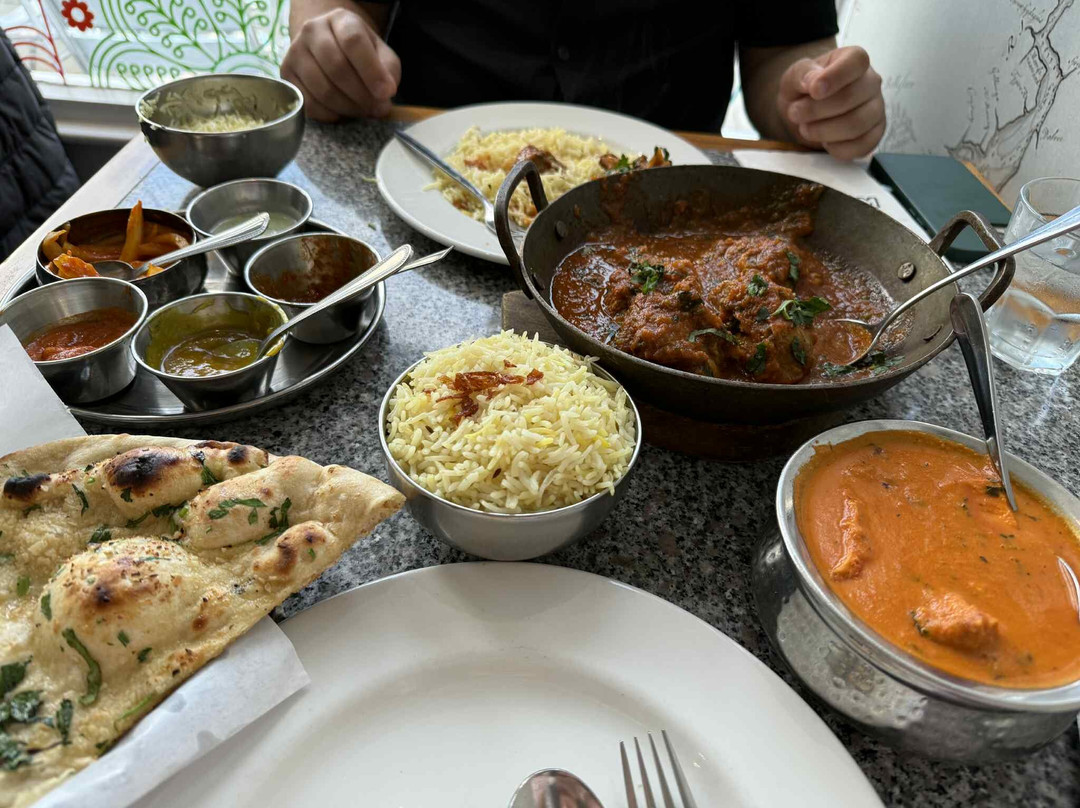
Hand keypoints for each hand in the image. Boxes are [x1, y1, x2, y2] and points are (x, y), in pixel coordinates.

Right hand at [280, 7, 399, 121]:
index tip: (386, 93)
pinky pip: (308, 103)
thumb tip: (383, 97)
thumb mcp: (381, 54)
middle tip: (375, 109)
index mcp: (340, 19)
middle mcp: (312, 30)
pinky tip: (341, 112)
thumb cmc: (359, 53)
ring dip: (347, 108)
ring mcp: (295, 52)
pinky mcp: (286, 74)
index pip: (353, 42)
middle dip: (361, 95)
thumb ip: (387, 71)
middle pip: (337, 67)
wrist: (328, 47)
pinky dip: (329, 114)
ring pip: (322, 89)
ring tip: (361, 111)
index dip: (371, 71)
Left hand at [777, 46, 884, 159]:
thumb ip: (803, 74)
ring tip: (805, 128)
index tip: (814, 91)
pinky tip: (824, 141)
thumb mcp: (795, 75)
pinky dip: (837, 149)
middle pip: (851, 98)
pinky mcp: (875, 134)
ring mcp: (877, 109)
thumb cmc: (805, 88)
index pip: (856, 61)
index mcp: (854, 59)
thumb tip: (814, 83)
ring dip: (823, 131)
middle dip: (816, 110)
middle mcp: (871, 82)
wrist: (807, 111)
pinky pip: (861, 146)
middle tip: (794, 113)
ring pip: (856, 125)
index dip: (835, 77)